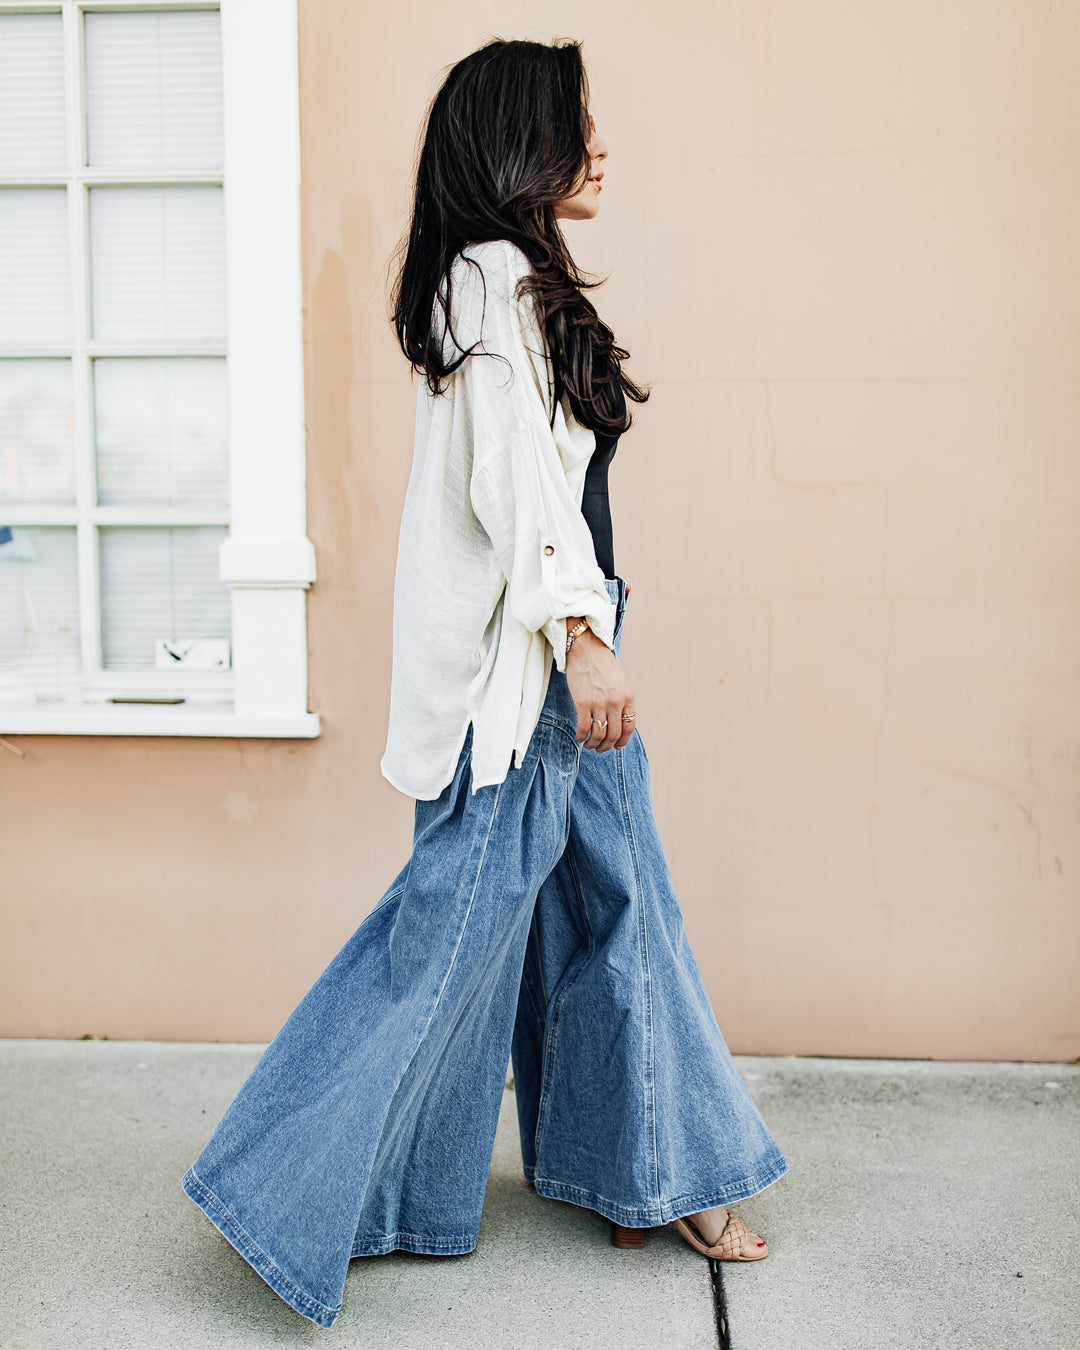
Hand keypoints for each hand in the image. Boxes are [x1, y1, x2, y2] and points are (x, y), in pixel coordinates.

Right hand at [564, 626, 635, 751]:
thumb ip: (622, 700)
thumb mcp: (620, 681)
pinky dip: (581, 736)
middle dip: (607, 746)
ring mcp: (599, 703)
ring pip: (599, 734)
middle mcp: (616, 702)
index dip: (623, 741)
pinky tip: (580, 737)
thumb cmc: (602, 664)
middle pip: (614, 734)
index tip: (617, 746)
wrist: (586, 649)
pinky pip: (584, 728)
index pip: (629, 727)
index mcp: (628, 696)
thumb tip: (618, 721)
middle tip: (600, 749)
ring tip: (589, 745)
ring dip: (594, 744)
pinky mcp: (582, 703)